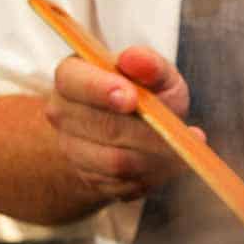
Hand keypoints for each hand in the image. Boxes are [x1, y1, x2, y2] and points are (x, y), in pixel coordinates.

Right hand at [44, 46, 204, 201]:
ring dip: (153, 157)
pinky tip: (167, 163)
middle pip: (102, 127)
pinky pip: (124, 184)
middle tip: (179, 132)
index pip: (74, 82)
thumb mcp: (155, 74)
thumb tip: (136, 59)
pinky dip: (152, 176)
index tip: (131, 98)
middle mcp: (63, 114)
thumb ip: (150, 65)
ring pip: (115, 162)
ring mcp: (73, 150)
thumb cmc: (147, 93)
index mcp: (72, 77)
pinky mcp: (91, 180)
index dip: (102, 90)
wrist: (134, 131)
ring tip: (180, 148)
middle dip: (145, 132)